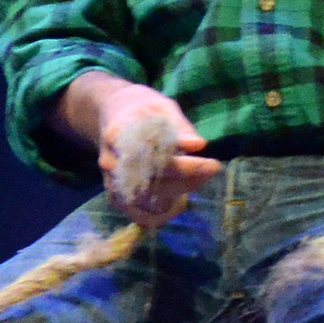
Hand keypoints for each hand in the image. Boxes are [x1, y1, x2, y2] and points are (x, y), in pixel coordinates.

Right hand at [69, 76, 220, 223]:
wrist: (113, 114)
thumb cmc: (142, 109)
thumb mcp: (162, 107)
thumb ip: (179, 127)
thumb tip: (198, 145)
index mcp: (118, 136)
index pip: (154, 160)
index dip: (186, 167)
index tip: (213, 164)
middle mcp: (110, 163)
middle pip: (152, 185)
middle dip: (188, 181)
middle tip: (211, 168)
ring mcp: (111, 182)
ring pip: (149, 203)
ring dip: (179, 195)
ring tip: (198, 178)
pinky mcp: (115, 197)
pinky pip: (141, 215)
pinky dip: (164, 211)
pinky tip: (180, 196)